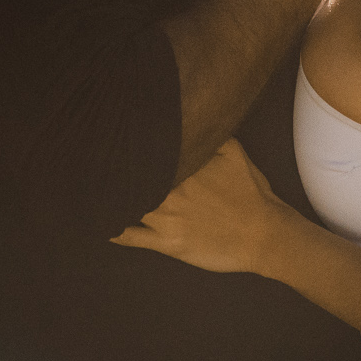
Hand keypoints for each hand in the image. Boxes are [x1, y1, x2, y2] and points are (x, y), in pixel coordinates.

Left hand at [112, 140, 297, 275]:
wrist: (265, 235)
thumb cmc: (252, 194)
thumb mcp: (234, 152)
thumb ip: (209, 134)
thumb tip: (191, 117)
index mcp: (183, 167)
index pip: (146, 155)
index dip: (128, 148)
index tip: (112, 141)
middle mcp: (169, 192)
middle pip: (132, 178)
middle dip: (115, 171)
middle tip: (95, 164)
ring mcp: (166, 219)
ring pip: (126, 205)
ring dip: (112, 198)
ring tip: (94, 190)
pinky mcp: (167, 243)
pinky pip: (131, 237)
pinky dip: (113, 231)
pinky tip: (100, 224)